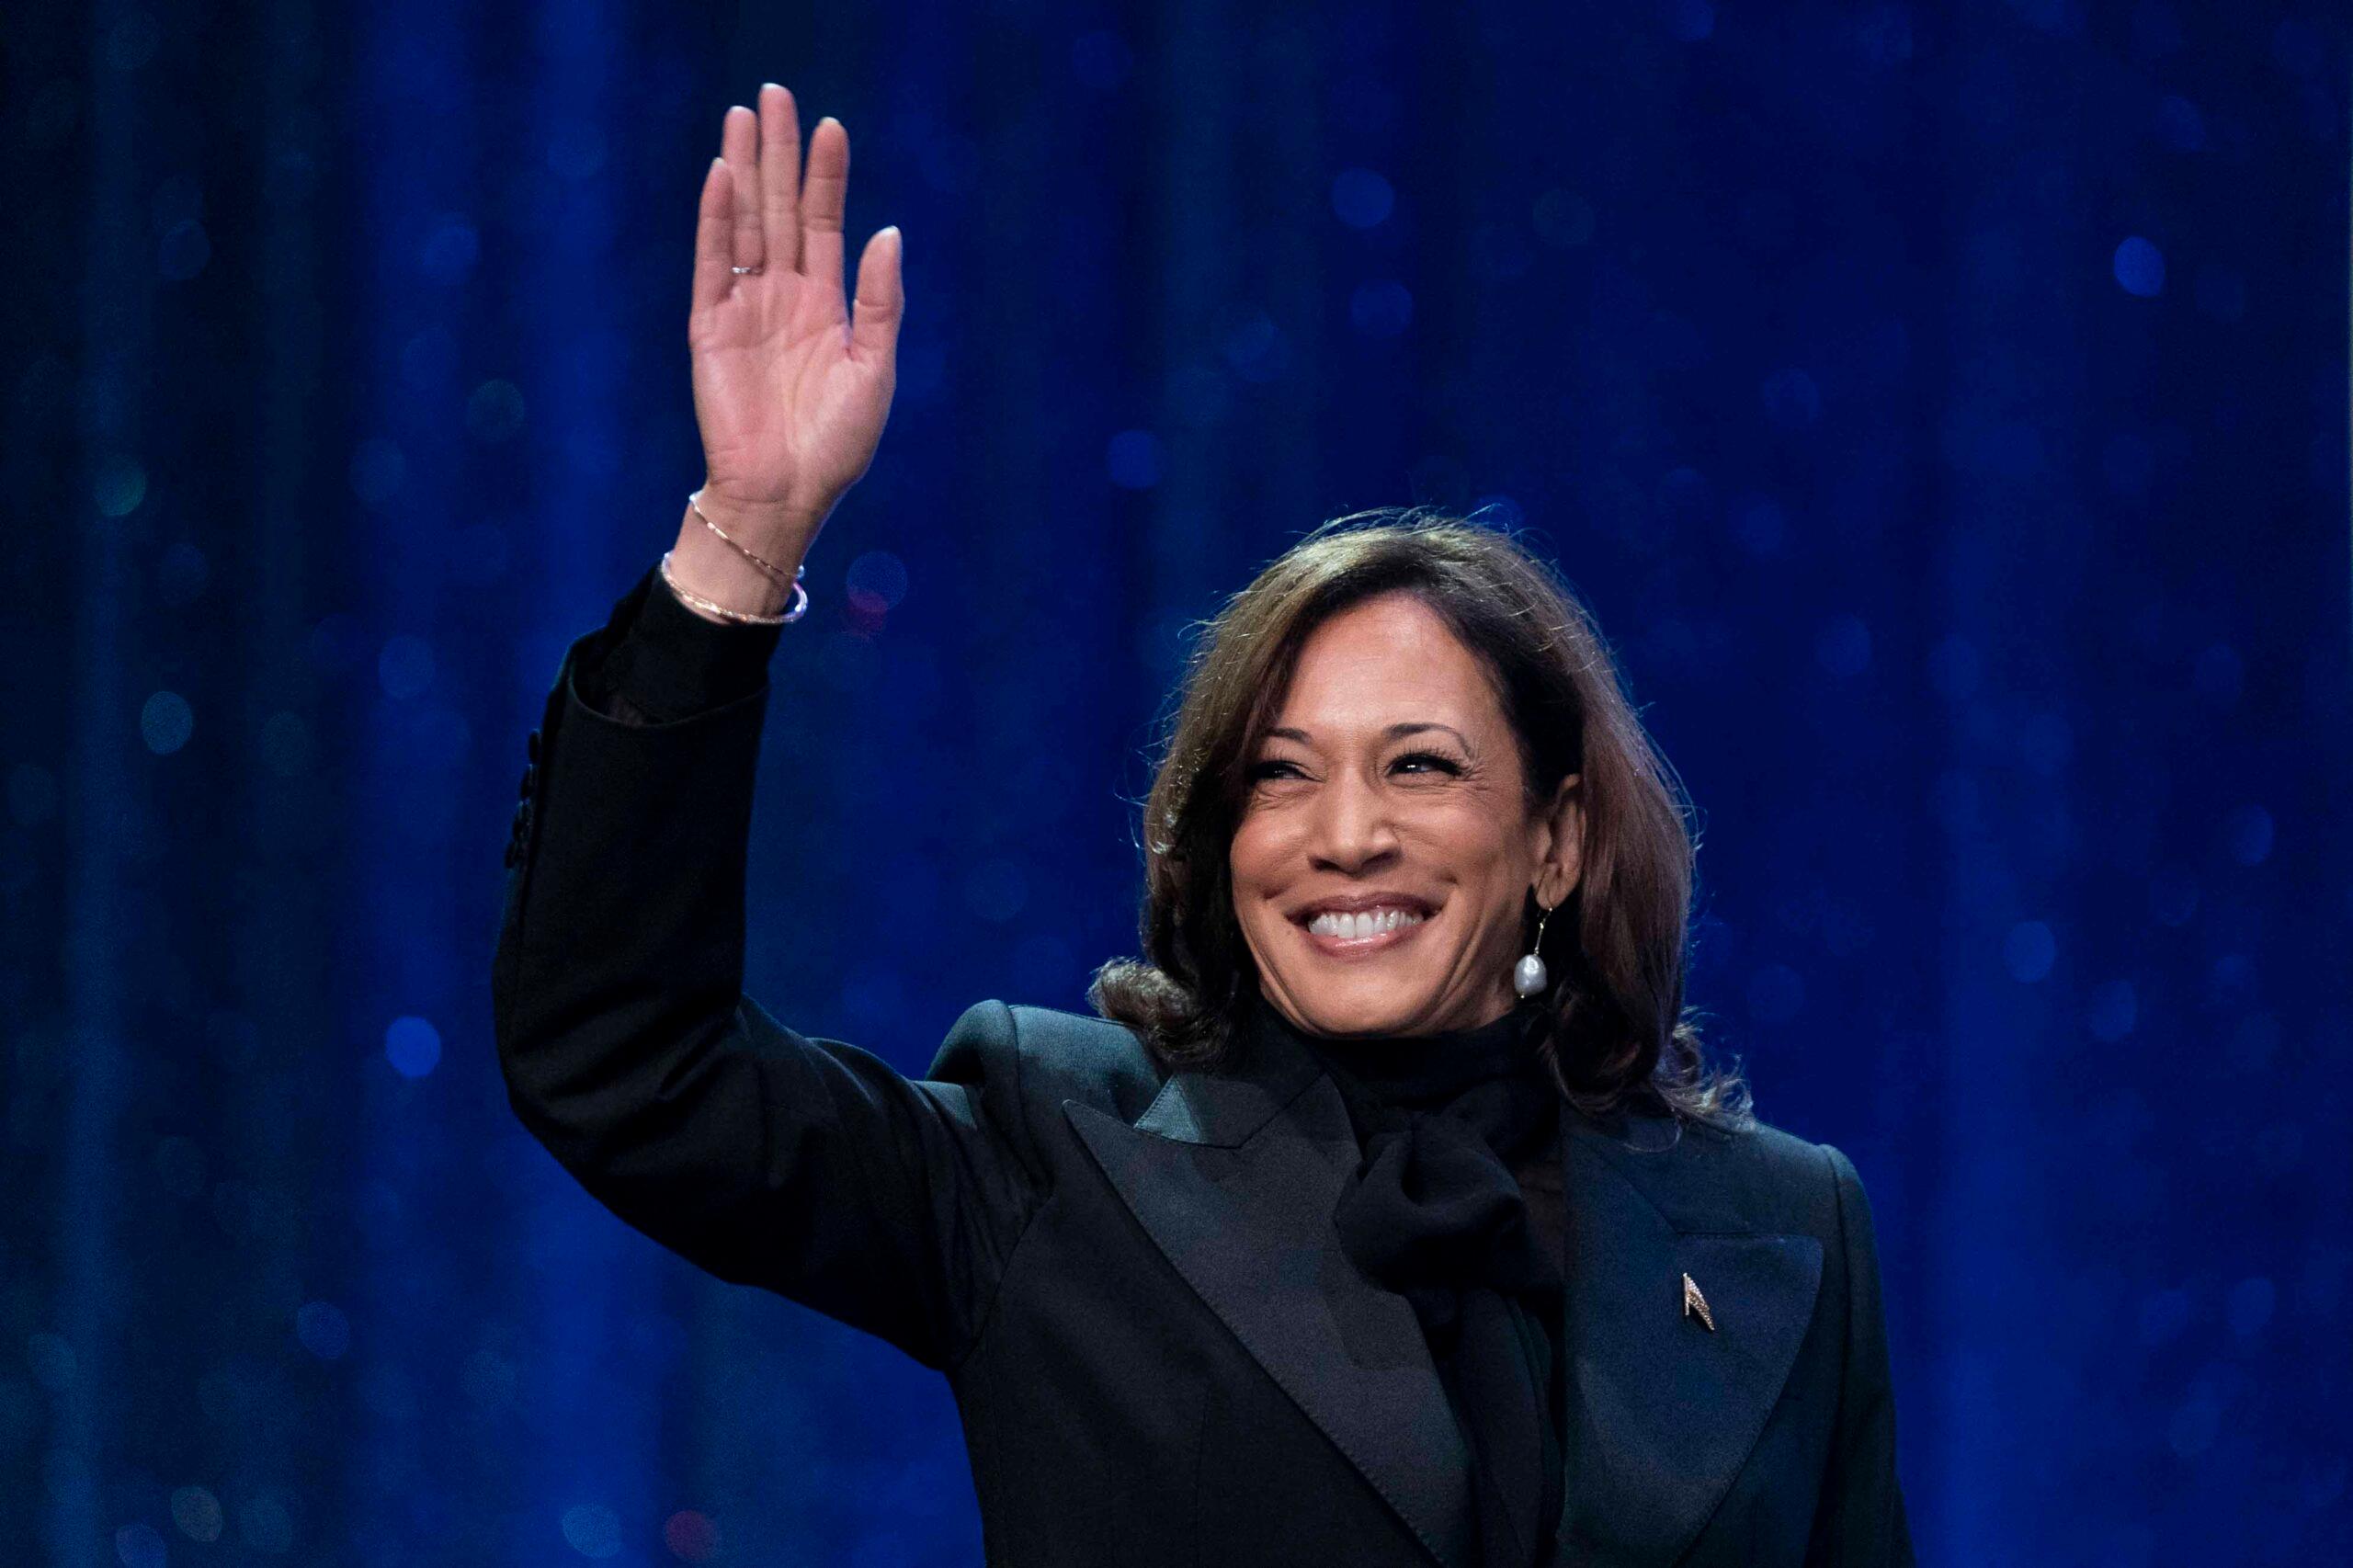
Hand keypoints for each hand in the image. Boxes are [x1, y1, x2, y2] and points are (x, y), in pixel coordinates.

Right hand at [687, 83, 901, 563]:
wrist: (786, 496)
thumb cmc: (835, 445)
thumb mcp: (874, 369)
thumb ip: (880, 302)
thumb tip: (889, 231)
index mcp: (825, 306)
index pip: (822, 224)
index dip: (826, 177)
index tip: (832, 127)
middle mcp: (783, 297)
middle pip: (779, 209)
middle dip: (779, 153)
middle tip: (776, 94)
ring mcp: (744, 308)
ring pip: (744, 224)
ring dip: (744, 171)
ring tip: (744, 117)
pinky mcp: (710, 327)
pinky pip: (712, 263)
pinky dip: (716, 219)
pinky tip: (721, 177)